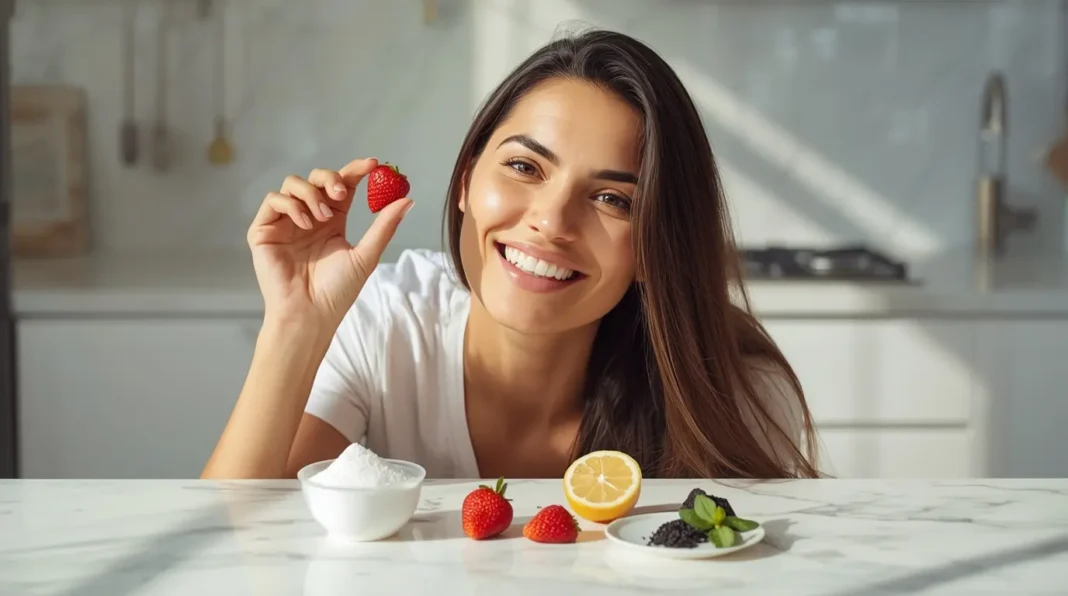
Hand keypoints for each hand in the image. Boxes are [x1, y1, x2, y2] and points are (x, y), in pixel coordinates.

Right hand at [247, 157, 411, 328]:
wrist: (310, 314)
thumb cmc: (337, 291)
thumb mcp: (366, 255)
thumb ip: (384, 226)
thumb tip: (407, 200)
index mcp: (332, 221)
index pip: (342, 186)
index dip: (355, 170)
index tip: (373, 165)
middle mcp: (308, 218)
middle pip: (315, 178)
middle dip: (331, 179)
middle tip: (342, 194)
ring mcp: (285, 223)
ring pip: (293, 184)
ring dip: (311, 193)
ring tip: (323, 217)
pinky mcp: (264, 231)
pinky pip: (273, 200)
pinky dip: (291, 204)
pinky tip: (306, 223)